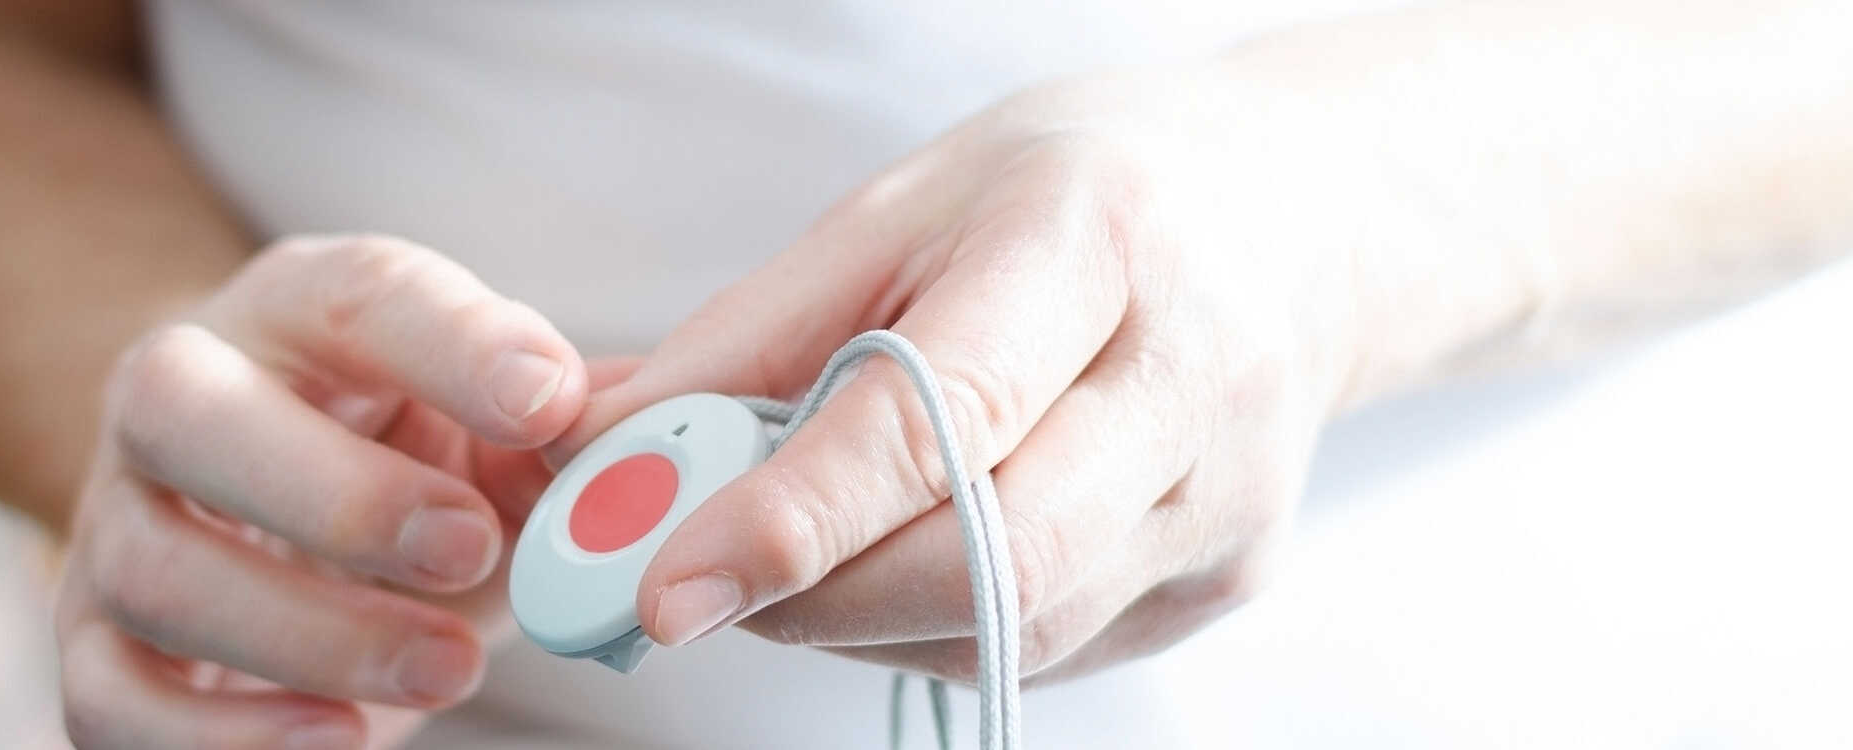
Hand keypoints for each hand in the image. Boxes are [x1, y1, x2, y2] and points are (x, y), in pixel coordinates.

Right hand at [54, 235, 596, 748]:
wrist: (297, 544)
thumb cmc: (419, 470)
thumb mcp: (501, 435)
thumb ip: (571, 431)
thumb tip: (654, 449)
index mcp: (295, 311)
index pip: (356, 290)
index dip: (452, 341)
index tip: (550, 399)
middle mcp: (176, 394)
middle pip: (185, 407)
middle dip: (337, 489)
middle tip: (472, 548)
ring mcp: (116, 521)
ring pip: (154, 567)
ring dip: (311, 631)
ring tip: (450, 669)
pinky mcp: (90, 646)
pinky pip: (109, 698)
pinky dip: (222, 737)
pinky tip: (338, 740)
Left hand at [561, 71, 1403, 683]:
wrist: (1291, 217)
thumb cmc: (1070, 196)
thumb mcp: (896, 210)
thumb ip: (743, 342)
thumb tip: (592, 456)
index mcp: (1096, 246)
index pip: (940, 417)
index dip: (794, 518)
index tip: (667, 586)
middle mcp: (1189, 381)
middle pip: (990, 557)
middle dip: (811, 598)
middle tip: (692, 586)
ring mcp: (1225, 499)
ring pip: (1010, 628)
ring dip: (857, 619)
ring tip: (791, 551)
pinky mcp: (1225, 579)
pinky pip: (1044, 648)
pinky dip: (931, 625)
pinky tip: (897, 558)